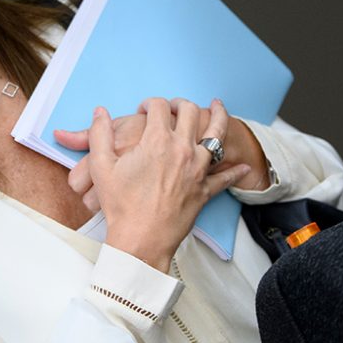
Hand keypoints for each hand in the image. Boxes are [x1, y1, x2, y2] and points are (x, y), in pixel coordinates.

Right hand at [63, 100, 270, 209]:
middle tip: (174, 106)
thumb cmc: (121, 205)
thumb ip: (99, 133)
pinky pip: (225, 177)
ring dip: (218, 116)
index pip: (158, 107)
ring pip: (216, 134)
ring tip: (218, 106)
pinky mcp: (205, 189)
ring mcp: (198, 168)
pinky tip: (244, 166)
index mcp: (156, 140)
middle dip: (180, 103)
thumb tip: (100, 112)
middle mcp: (182, 149)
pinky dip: (235, 171)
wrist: (140, 239)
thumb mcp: (101, 166)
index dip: (149, 103)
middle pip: (189, 111)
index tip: (144, 108)